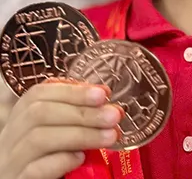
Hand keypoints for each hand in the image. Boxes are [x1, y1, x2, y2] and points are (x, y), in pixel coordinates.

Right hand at [0, 80, 122, 178]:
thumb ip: (74, 114)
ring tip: (109, 136)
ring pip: (39, 139)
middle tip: (113, 115)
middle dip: (81, 111)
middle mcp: (10, 136)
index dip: (72, 91)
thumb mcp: (58, 130)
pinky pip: (35, 169)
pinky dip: (61, 160)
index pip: (40, 93)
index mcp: (20, 116)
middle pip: (40, 113)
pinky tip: (81, 158)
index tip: (102, 94)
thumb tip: (104, 100)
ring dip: (80, 134)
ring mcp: (10, 161)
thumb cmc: (48, 156)